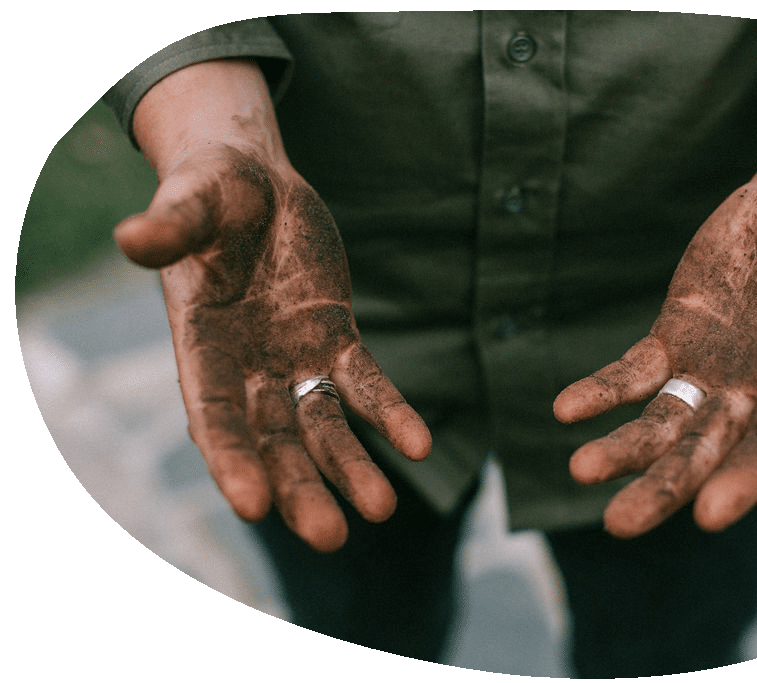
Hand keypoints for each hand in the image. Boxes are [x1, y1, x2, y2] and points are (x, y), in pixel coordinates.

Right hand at [115, 143, 430, 552]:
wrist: (255, 183)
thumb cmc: (212, 188)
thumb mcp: (194, 198)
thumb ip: (172, 225)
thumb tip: (131, 238)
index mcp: (199, 344)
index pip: (213, 413)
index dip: (232, 458)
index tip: (253, 506)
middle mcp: (245, 366)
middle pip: (273, 439)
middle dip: (300, 486)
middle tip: (330, 537)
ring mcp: (292, 358)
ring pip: (322, 425)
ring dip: (350, 467)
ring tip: (382, 509)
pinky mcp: (334, 340)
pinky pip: (364, 384)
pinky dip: (389, 414)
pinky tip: (417, 446)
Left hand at [553, 172, 756, 537]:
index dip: (746, 477)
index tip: (709, 517)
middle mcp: (751, 387)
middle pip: (705, 449)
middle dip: (665, 485)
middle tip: (619, 524)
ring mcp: (708, 368)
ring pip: (660, 422)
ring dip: (623, 448)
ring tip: (580, 470)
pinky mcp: (672, 340)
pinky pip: (632, 373)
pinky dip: (602, 392)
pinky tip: (563, 411)